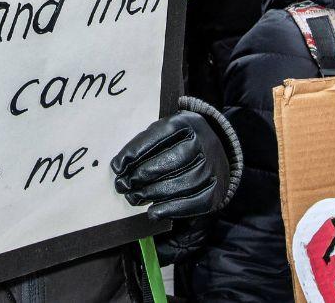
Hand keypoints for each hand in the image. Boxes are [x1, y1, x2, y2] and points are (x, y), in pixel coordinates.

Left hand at [111, 111, 230, 219]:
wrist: (218, 154)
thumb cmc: (179, 143)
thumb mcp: (165, 133)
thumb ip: (145, 144)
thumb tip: (120, 166)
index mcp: (188, 122)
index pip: (160, 134)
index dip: (136, 151)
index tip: (116, 167)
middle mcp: (205, 143)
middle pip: (173, 160)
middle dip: (143, 174)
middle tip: (123, 185)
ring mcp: (213, 167)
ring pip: (183, 182)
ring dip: (153, 193)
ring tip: (134, 197)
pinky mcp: (217, 191)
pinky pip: (194, 202)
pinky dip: (171, 209)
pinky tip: (153, 212)